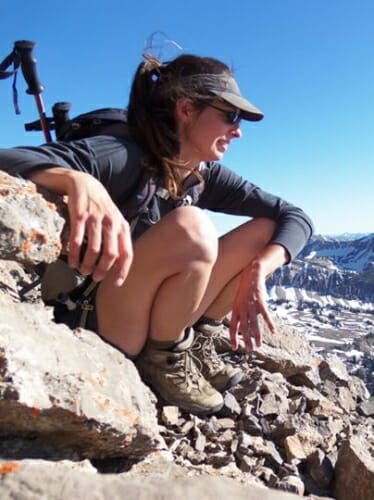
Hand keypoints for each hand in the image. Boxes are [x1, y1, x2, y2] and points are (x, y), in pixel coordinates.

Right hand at [66, 171, 132, 286]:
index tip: (116, 283)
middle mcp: (111, 224)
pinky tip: (72, 261)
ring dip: (87, 264)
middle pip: (111, 254)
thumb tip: (118, 266)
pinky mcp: (80, 216)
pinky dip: (74, 254)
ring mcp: (96, 220)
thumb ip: (118, 240)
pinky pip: (77, 240)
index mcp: (122, 227)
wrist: (85, 184)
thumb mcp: (115, 221)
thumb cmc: (101, 208)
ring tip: (82, 270)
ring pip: (94, 249)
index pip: (127, 253)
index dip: (122, 271)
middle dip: (103, 270)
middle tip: (95, 277)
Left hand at [229, 258, 274, 351]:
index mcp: (235, 309)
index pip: (233, 326)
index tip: (235, 347)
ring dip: (257, 335)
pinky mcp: (260, 301)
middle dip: (246, 340)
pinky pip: (265, 315)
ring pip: (254, 323)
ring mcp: (251, 305)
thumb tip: (242, 329)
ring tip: (259, 344)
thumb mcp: (238, 302)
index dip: (233, 337)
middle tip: (250, 350)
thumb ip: (240, 315)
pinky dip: (269, 323)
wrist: (252, 274)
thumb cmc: (244, 290)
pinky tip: (273, 331)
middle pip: (244, 327)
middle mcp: (242, 308)